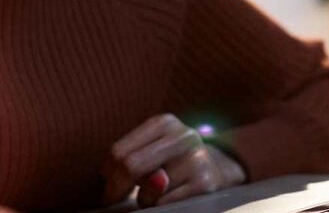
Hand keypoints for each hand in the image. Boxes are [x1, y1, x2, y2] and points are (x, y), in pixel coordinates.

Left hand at [102, 114, 246, 207]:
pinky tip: (173, 198)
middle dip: (116, 189)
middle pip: (131, 165)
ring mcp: (197, 159)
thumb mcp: (154, 150)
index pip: (119, 151)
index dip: (107, 174)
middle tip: (112, 200)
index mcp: (164, 123)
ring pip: (149, 191)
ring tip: (158, 193)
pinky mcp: (205, 184)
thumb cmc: (175, 161)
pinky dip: (162, 206)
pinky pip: (165, 204)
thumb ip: (131, 160)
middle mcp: (182, 136)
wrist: (221, 169)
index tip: (107, 187)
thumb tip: (114, 185)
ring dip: (145, 200)